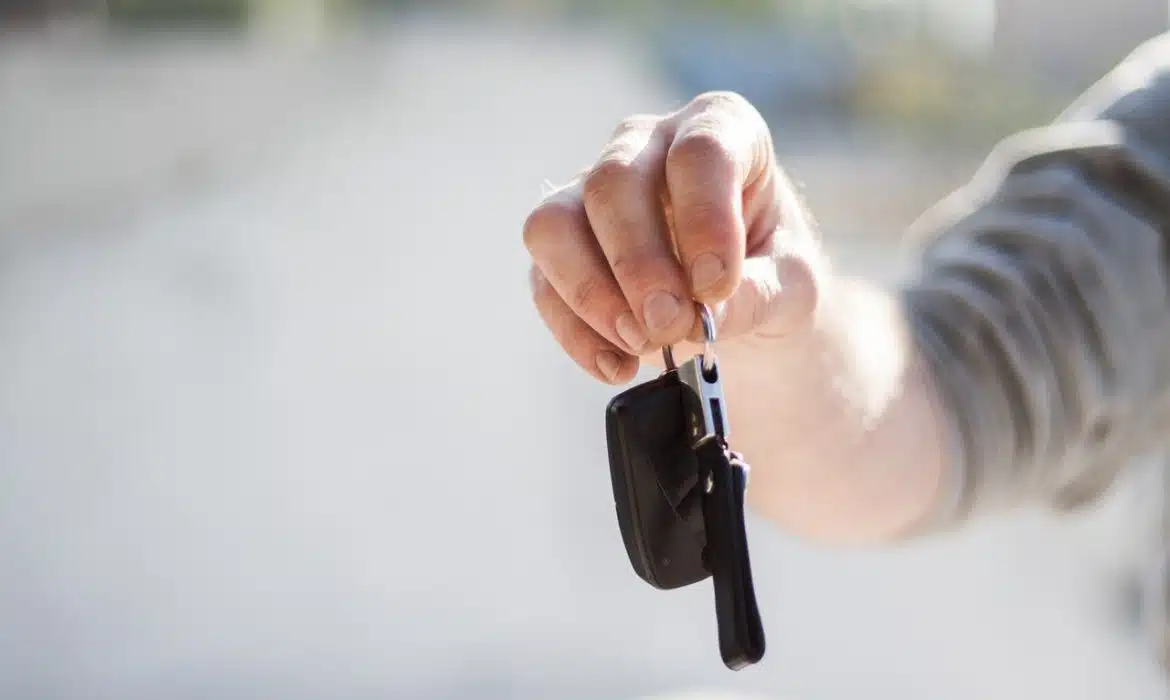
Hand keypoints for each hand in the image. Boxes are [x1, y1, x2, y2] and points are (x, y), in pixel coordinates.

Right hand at [523, 91, 824, 383]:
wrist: (739, 300)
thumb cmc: (771, 271)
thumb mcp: (791, 285)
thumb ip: (757, 295)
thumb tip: (700, 317)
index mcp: (719, 128)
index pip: (699, 152)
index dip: (705, 219)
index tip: (717, 286)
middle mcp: (645, 145)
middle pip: (613, 183)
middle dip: (639, 264)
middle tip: (671, 326)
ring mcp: (591, 190)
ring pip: (555, 223)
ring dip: (592, 293)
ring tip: (640, 344)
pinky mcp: (561, 246)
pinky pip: (543, 281)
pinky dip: (576, 332)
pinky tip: (618, 365)